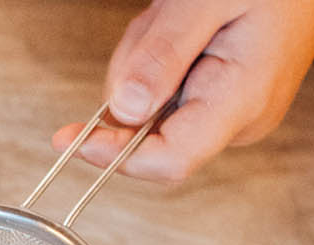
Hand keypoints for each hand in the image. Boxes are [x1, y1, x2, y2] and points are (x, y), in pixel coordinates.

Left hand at [56, 0, 313, 181]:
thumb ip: (165, 55)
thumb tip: (123, 112)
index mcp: (243, 101)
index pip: (166, 161)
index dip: (113, 155)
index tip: (70, 139)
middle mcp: (240, 119)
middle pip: (149, 131)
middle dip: (134, 80)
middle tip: (161, 25)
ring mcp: (231, 111)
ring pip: (151, 107)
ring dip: (147, 57)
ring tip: (179, 15)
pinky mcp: (221, 98)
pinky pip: (167, 90)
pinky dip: (160, 56)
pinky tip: (183, 23)